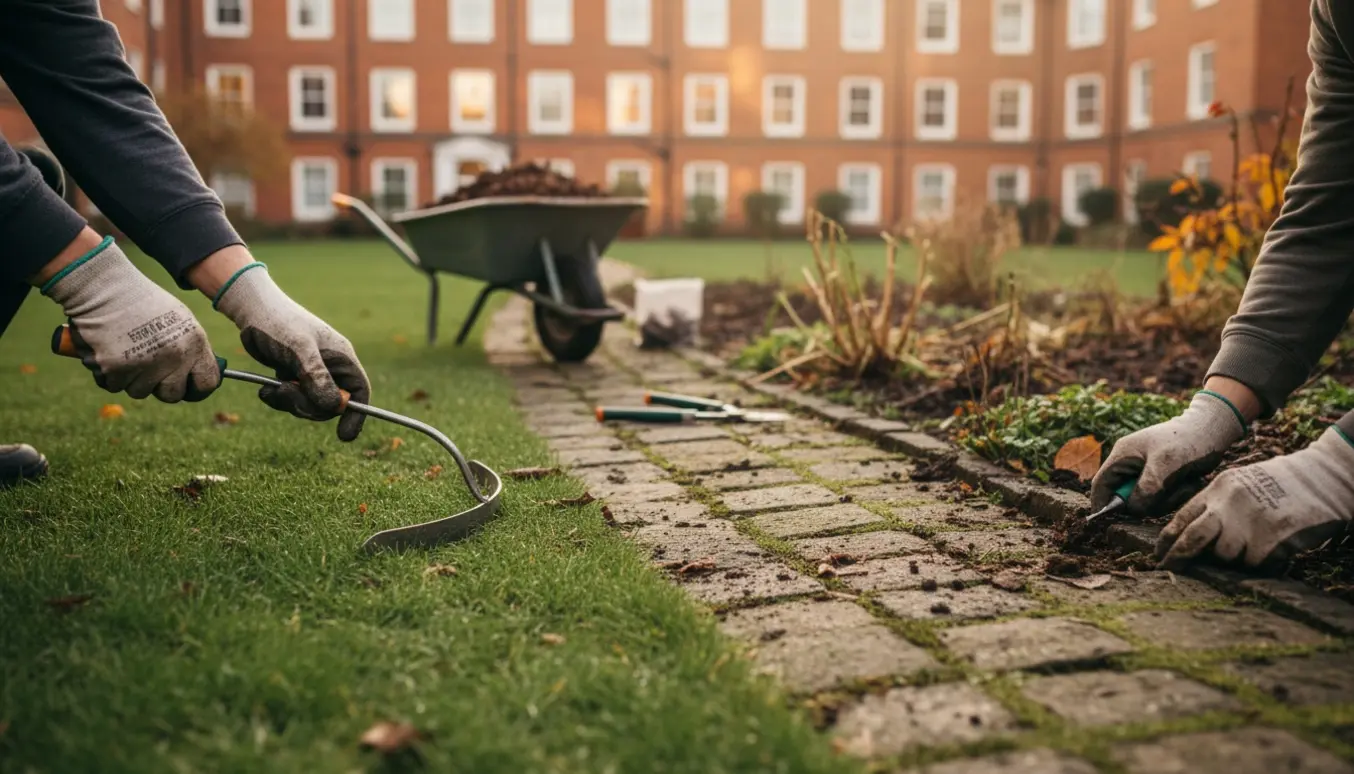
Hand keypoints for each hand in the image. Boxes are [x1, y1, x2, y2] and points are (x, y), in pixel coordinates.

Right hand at [40, 236, 220, 401]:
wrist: (104, 289)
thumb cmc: (141, 302)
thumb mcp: (178, 319)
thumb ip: (189, 347)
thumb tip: (196, 372)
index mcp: (194, 344)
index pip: (207, 382)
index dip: (196, 388)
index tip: (187, 388)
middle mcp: (174, 357)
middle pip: (172, 395)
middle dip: (160, 388)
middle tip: (149, 371)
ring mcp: (145, 365)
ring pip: (140, 391)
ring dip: (131, 379)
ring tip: (126, 351)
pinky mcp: (116, 369)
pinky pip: (114, 386)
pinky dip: (108, 374)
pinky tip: (108, 351)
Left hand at [213, 262, 369, 440]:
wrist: (251, 310)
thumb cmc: (278, 322)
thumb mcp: (299, 349)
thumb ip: (317, 377)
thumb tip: (334, 407)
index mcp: (341, 357)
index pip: (359, 391)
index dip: (356, 414)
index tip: (344, 435)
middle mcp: (331, 367)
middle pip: (331, 403)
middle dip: (308, 405)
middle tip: (285, 393)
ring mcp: (312, 372)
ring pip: (310, 404)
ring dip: (290, 402)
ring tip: (272, 389)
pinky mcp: (294, 375)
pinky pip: (293, 399)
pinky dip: (279, 399)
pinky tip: (265, 389)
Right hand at [1089, 390, 1248, 515]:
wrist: (1212, 430)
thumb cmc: (1187, 441)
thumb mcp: (1165, 464)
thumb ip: (1147, 488)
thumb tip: (1133, 510)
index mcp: (1123, 455)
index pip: (1101, 483)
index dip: (1101, 503)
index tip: (1106, 521)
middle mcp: (1130, 464)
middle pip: (1125, 496)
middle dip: (1147, 501)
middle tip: (1169, 495)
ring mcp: (1145, 472)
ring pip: (1146, 500)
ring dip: (1166, 498)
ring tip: (1185, 484)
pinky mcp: (1161, 478)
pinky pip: (1161, 498)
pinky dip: (1176, 495)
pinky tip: (1189, 482)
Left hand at [1156, 425, 1353, 569]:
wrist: (1323, 478)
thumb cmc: (1281, 483)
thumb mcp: (1240, 483)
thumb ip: (1216, 505)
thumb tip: (1191, 536)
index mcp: (1217, 489)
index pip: (1181, 518)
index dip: (1167, 540)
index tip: (1159, 555)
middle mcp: (1227, 505)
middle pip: (1191, 539)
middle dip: (1177, 558)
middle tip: (1168, 569)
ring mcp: (1248, 523)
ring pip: (1223, 556)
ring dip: (1232, 559)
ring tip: (1251, 546)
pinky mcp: (1269, 541)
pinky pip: (1253, 564)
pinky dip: (1259, 563)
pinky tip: (1273, 550)